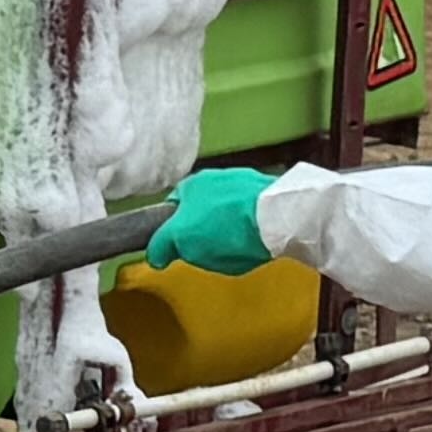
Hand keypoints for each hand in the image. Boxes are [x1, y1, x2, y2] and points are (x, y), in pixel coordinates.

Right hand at [145, 165, 281, 275]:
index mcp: (189, 185)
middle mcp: (215, 176)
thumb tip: (154, 255)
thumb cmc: (223, 228)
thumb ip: (161, 246)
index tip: (181, 247)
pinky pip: (251, 212)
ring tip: (238, 247)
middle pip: (200, 208)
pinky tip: (256, 238)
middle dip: (203, 228)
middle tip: (209, 251)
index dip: (173, 230)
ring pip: (227, 209)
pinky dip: (250, 224)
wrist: (276, 217)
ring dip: (229, 225)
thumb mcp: (181, 241)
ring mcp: (244, 180)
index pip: (172, 208)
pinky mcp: (269, 191)